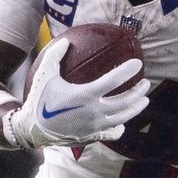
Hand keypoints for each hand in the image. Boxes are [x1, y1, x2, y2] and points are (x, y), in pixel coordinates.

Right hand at [8, 37, 149, 148]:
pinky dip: (120, 127)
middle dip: (139, 92)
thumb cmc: (39, 99)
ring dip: (136, 108)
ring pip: (123, 118)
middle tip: (146, 83)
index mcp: (85, 95)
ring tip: (144, 100)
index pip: (114, 81)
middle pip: (125, 101)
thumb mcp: (44, 74)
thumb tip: (66, 41)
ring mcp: (94, 126)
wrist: (32, 129)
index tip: (138, 63)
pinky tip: (123, 122)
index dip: (128, 70)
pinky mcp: (91, 136)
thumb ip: (55, 55)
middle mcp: (93, 112)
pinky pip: (112, 133)